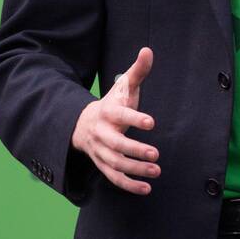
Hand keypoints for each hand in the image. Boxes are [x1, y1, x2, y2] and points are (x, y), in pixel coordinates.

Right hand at [71, 46, 159, 194]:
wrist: (83, 124)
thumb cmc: (112, 104)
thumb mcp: (122, 87)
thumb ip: (137, 71)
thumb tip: (148, 50)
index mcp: (107, 112)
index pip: (120, 115)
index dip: (134, 118)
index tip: (151, 122)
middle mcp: (101, 133)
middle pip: (115, 144)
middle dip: (135, 150)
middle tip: (156, 154)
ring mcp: (100, 151)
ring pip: (115, 164)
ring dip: (135, 170)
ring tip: (156, 171)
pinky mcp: (102, 165)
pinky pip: (113, 178)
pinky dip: (128, 185)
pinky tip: (147, 189)